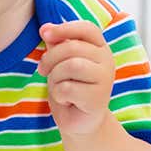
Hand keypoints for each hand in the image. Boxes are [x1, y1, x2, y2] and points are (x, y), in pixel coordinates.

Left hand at [37, 21, 114, 135]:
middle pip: (72, 48)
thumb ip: (56, 45)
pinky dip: (59, 94)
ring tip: (58, 87)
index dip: (64, 28)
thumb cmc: (70, 89)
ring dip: (55, 77)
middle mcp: (107, 60)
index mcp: (100, 48)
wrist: (79, 121)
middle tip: (43, 71)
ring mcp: (105, 79)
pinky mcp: (98, 98)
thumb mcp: (60, 63)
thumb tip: (45, 28)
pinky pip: (68, 88)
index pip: (86, 29)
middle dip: (50, 59)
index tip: (44, 34)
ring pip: (71, 66)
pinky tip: (66, 101)